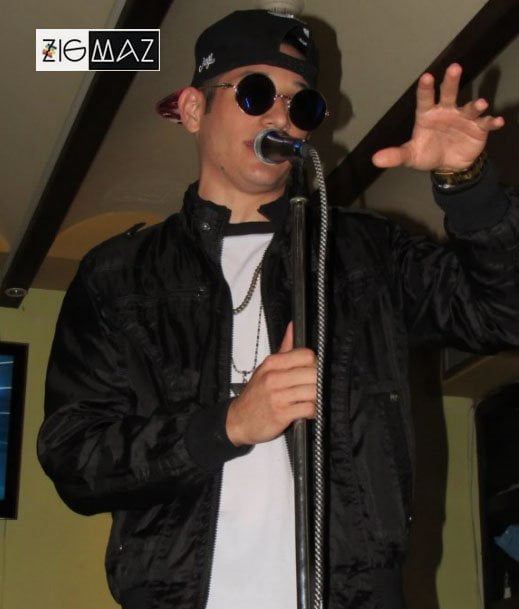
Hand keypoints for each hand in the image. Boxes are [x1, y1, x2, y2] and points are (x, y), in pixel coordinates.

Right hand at [226, 322, 316, 446]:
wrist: (238, 420)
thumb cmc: (255, 394)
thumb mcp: (266, 368)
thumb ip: (284, 348)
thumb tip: (293, 326)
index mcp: (272, 363)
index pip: (306, 355)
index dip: (314, 364)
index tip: (312, 372)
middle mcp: (274, 377)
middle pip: (313, 373)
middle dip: (318, 382)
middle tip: (314, 387)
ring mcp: (278, 396)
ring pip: (313, 391)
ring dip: (316, 397)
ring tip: (311, 399)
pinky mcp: (282, 413)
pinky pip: (309, 408)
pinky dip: (313, 411)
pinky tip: (307, 410)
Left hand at [372, 63, 504, 171]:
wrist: (449, 164)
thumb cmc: (428, 153)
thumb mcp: (410, 156)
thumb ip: (395, 155)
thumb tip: (375, 159)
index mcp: (428, 115)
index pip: (425, 99)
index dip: (426, 89)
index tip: (426, 77)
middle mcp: (446, 111)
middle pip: (449, 93)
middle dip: (451, 82)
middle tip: (455, 68)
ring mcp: (463, 118)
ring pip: (469, 108)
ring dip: (475, 106)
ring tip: (479, 104)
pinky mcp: (478, 129)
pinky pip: (486, 124)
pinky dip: (492, 122)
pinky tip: (497, 121)